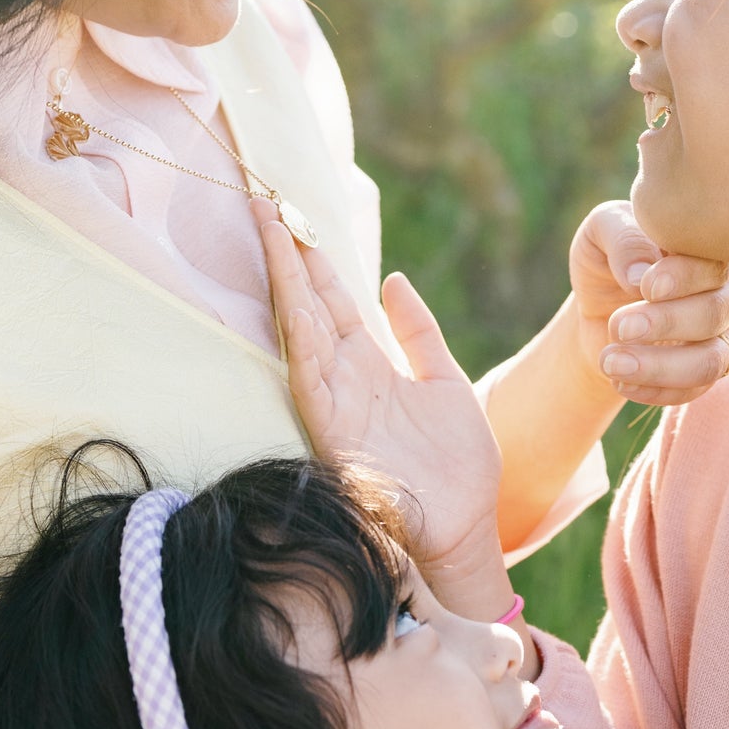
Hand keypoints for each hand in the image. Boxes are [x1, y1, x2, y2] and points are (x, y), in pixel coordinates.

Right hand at [257, 202, 501, 579]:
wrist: (465, 525)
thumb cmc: (459, 465)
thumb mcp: (445, 380)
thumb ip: (418, 333)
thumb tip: (393, 280)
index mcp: (370, 365)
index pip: (332, 300)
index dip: (312, 258)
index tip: (293, 213)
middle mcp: (345, 378)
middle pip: (307, 304)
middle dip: (286, 255)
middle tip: (263, 203)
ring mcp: (336, 402)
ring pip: (301, 330)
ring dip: (285, 282)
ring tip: (271, 232)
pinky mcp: (334, 430)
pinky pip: (310, 378)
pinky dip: (300, 339)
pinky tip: (294, 304)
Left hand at [569, 201, 728, 407]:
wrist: (598, 305)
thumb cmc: (608, 256)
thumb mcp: (602, 231)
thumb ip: (623, 240)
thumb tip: (639, 275)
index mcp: (710, 247)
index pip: (713, 262)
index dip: (683, 277)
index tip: (645, 286)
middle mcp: (727, 290)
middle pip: (715, 312)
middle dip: (667, 323)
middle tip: (620, 326)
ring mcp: (722, 333)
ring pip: (711, 360)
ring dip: (660, 367)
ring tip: (610, 362)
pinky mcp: (706, 369)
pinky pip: (695, 390)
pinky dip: (656, 390)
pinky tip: (617, 381)